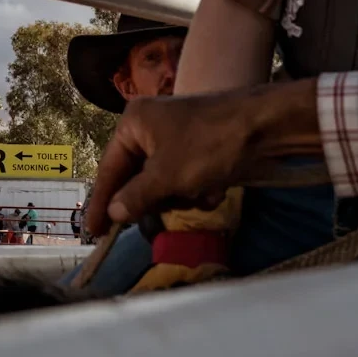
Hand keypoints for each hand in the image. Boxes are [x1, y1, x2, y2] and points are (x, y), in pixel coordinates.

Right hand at [87, 80, 320, 237]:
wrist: (265, 127)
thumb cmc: (209, 144)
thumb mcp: (168, 175)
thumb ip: (136, 197)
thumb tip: (114, 214)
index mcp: (134, 123)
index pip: (109, 170)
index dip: (101, 203)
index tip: (92, 232)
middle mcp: (151, 127)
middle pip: (138, 179)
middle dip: (157, 199)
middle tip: (166, 212)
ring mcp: (177, 138)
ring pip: (165, 184)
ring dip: (182, 196)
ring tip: (201, 192)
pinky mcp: (200, 150)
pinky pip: (186, 180)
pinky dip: (200, 190)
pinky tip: (217, 189)